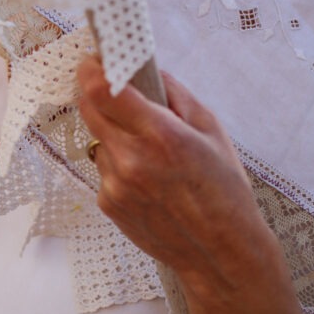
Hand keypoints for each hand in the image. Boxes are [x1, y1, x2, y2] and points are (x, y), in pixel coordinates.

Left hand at [76, 56, 279, 293]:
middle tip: (112, 91)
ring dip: (114, 136)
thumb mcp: (212, 131)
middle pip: (88, 110)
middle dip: (96, 95)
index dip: (92, 70)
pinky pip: (104, 170)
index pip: (103, 91)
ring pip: (99, 141)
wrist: (220, 252)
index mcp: (161, 136)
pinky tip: (148, 181)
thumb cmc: (225, 191)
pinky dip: (119, 166)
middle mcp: (132, 159)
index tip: (94, 60)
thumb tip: (147, 71)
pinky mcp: (108, 203)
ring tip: (149, 153)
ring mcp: (115, 184)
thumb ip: (175, 96)